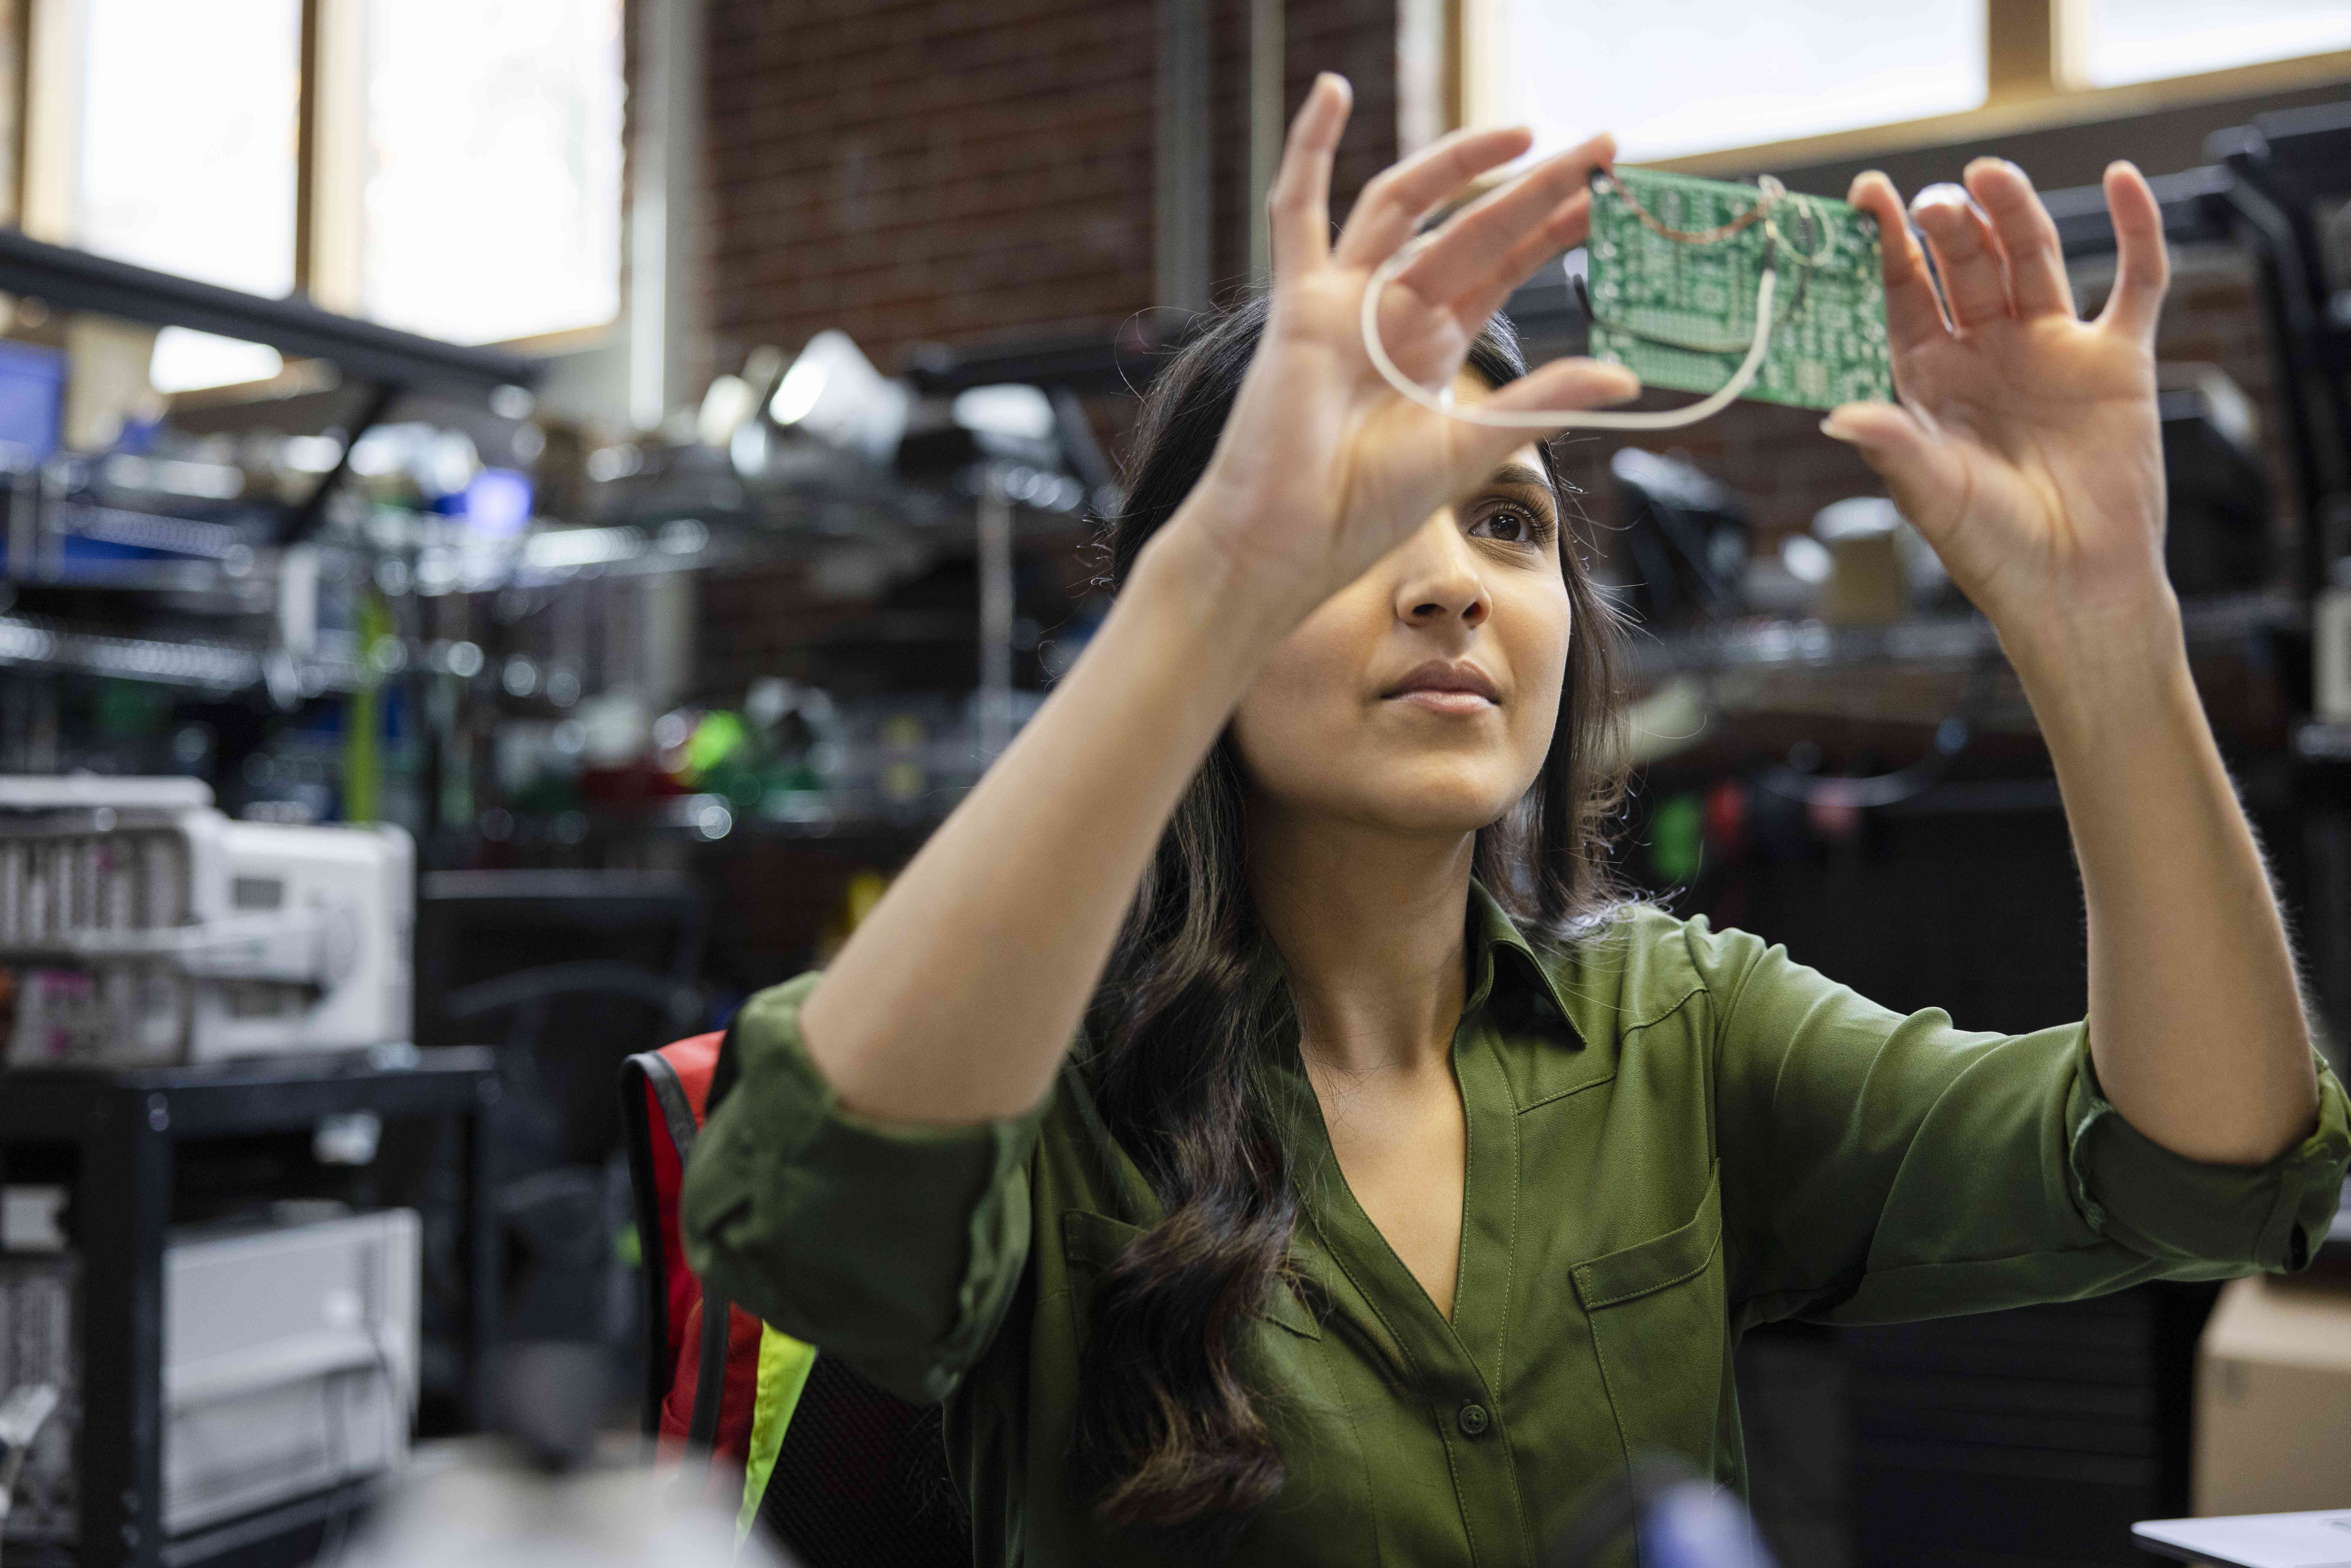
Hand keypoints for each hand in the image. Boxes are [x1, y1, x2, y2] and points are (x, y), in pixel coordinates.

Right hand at [1162, 74, 1638, 632]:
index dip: (1558, 229)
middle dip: (1540, 189)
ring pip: (1407, 207)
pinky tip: (1333, 91)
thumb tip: (1625, 378)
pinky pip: (1297, 212)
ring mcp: (1344, 301)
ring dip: (1462, 162)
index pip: (1506, 268)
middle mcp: (1393, 314)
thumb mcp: (1472, 447)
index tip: (1611, 197)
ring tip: (1527, 131)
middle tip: (1604, 148)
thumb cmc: (1363, 509)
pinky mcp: (1299, 302)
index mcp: (1433, 348)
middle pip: (1474, 228)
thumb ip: (1542, 402)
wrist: (1289, 541)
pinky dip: (1308, 149)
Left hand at [1827, 160, 2174, 656]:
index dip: (1884, 245)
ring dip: (2013, 212)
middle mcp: (1987, 352)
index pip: (1903, 293)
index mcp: (1931, 377)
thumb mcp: (1932, 493)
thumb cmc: (1992, 547)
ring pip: (2031, 258)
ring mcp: (2052, 349)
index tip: (1865, 195)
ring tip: (1988, 174)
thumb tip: (1836, 416)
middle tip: (1934, 200)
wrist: (2071, 584)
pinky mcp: (2116, 360)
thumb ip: (1892, 446)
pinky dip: (2136, 229)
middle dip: (1948, 228)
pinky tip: (2125, 181)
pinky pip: (2135, 281)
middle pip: (1964, 267)